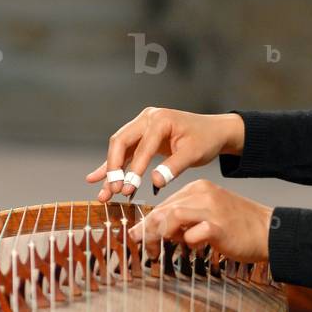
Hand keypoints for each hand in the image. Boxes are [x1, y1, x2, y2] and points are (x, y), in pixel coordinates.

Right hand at [85, 107, 244, 201]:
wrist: (214, 131)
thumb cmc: (206, 139)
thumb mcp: (194, 154)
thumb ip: (173, 167)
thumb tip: (154, 183)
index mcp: (160, 119)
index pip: (142, 147)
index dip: (133, 170)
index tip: (127, 190)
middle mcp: (147, 119)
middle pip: (120, 142)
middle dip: (114, 168)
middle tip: (113, 190)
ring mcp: (142, 126)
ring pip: (119, 148)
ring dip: (110, 171)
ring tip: (102, 193)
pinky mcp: (141, 136)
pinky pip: (125, 152)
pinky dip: (114, 166)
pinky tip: (97, 178)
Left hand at [126, 179, 273, 263]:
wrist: (268, 230)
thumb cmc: (238, 226)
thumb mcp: (208, 214)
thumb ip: (185, 219)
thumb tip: (157, 231)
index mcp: (198, 189)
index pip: (164, 203)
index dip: (147, 221)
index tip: (138, 235)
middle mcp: (203, 194)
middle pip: (163, 210)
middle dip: (147, 230)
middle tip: (144, 247)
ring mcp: (211, 209)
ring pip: (172, 218)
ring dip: (161, 236)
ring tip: (160, 250)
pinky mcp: (218, 226)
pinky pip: (191, 235)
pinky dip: (187, 243)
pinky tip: (195, 247)